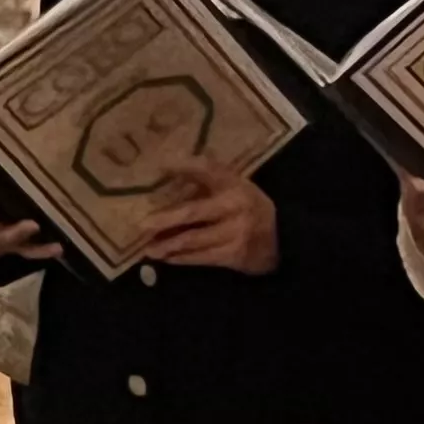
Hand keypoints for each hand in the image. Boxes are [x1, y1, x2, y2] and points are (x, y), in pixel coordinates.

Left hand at [144, 154, 280, 274]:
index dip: (184, 167)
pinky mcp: (235, 255)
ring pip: (194, 239)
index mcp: (234, 184)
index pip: (208, 169)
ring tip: (147, 248)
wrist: (281, 237)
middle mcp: (235, 207)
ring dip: (167, 244)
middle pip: (193, 212)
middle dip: (165, 219)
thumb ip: (205, 174)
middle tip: (142, 224)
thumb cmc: (247, 204)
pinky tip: (167, 258)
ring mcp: (236, 233)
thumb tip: (165, 165)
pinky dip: (181, 258)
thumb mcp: (233, 183)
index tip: (160, 165)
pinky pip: (202, 258)